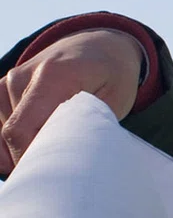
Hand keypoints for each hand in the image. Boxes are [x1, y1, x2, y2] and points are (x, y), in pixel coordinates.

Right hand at [0, 29, 143, 174]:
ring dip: (20, 149)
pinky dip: (9, 143)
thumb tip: (66, 158)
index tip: (49, 173)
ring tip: (55, 148)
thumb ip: (88, 126)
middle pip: (9, 134)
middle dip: (28, 158)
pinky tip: (34, 145)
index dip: (28, 158)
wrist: (98, 44)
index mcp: (54, 76)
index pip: (21, 129)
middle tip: (56, 169)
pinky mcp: (2, 89)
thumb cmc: (112, 74)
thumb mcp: (116, 99)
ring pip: (1, 134)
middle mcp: (24, 76)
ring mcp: (9, 81)